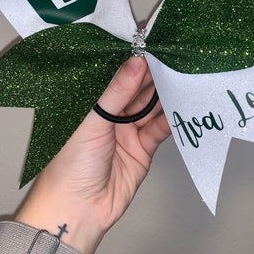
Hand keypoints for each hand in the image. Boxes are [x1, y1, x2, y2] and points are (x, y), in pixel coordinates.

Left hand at [16, 56, 170, 253]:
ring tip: (184, 77)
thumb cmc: (70, 165)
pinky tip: (182, 106)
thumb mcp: (92, 121)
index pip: (116, 76)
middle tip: (174, 58)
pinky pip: (159, 129)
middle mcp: (109, 114)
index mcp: (91, 103)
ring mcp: (127, 131)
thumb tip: (136, 62)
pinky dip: (171, 119)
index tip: (152, 44)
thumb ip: (116, 92)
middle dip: (154, 75)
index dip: (133, 61)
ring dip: (166, 95)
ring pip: (151, 107)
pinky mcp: (142, 149)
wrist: (77, 210)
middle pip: (136, 89)